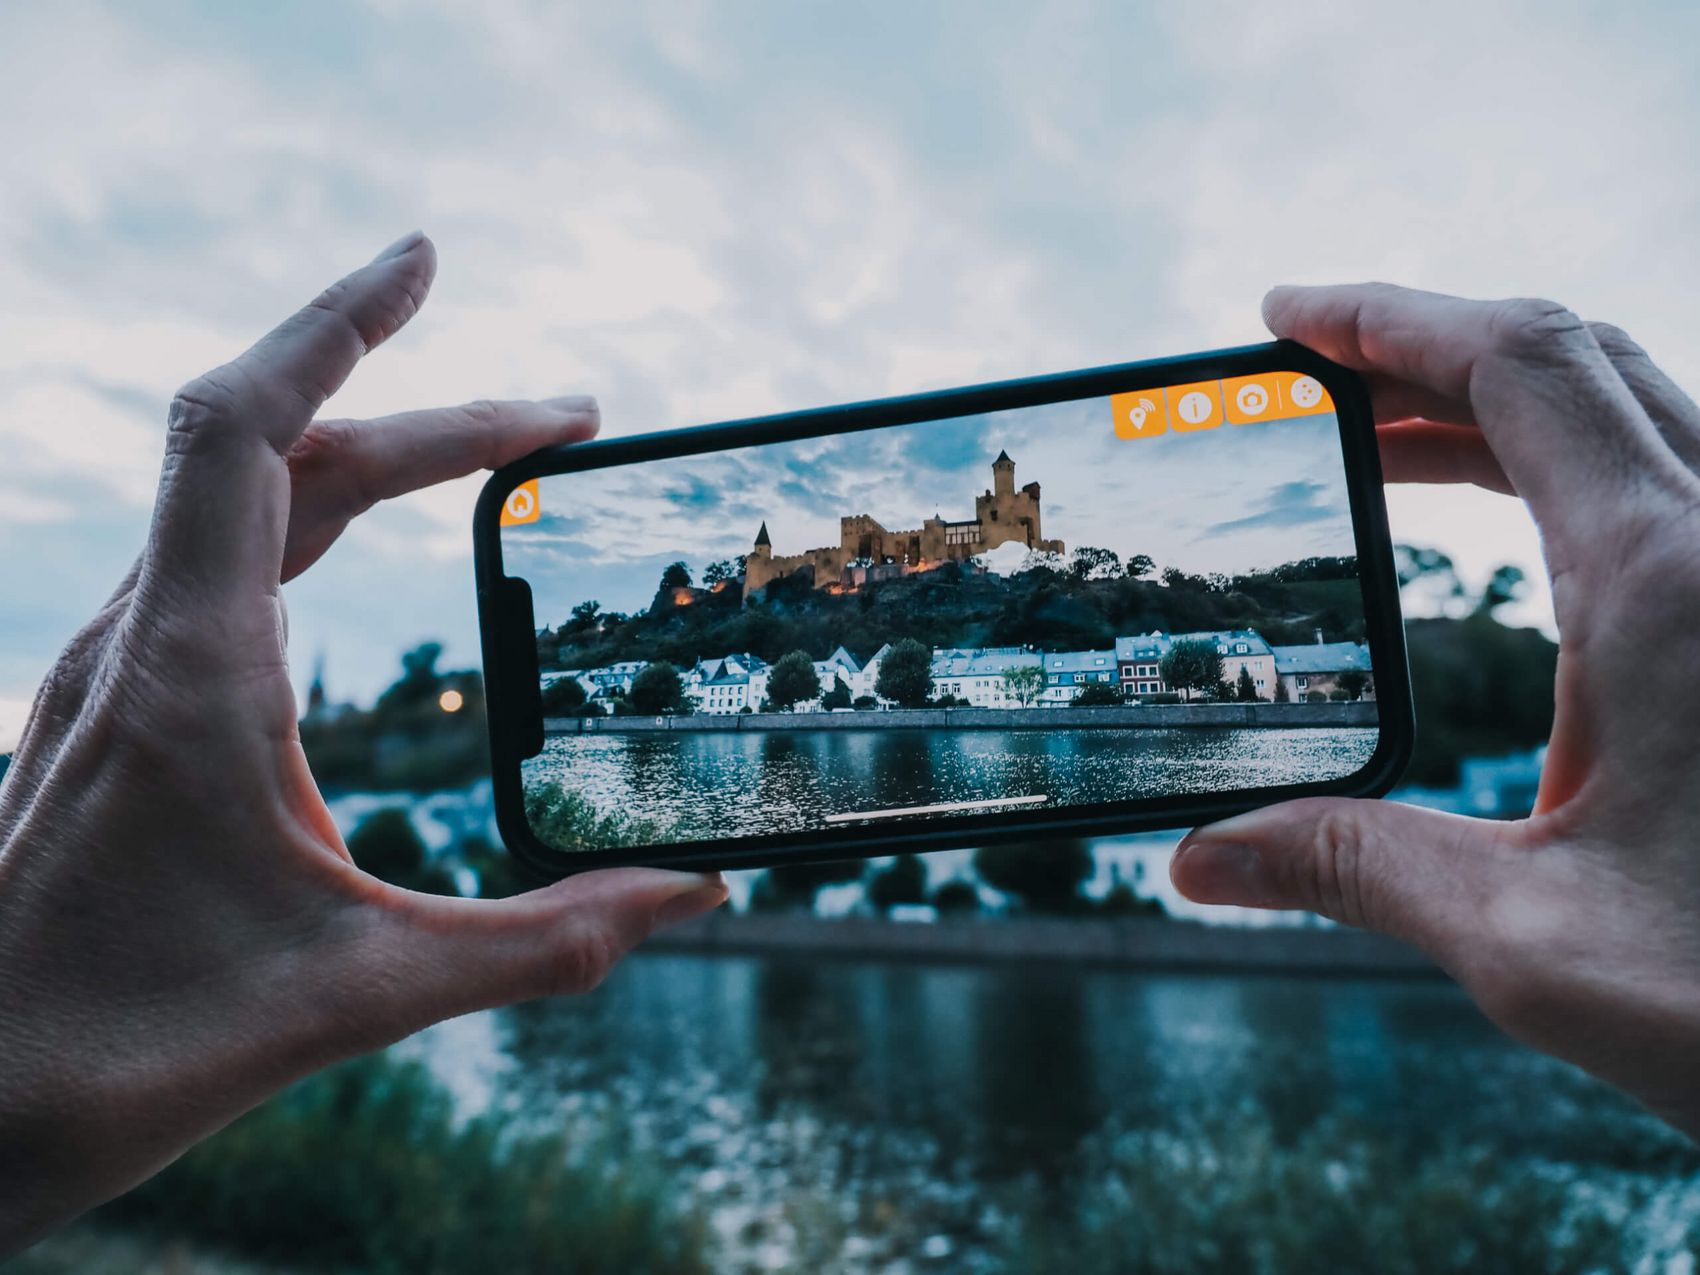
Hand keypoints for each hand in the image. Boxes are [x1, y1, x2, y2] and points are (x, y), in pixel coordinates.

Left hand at [0, 233, 727, 1254]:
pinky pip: (213, 556)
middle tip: (563, 418)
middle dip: (428, 411)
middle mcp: (142, 640)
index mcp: (195, 670)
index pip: (253, 429)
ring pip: (240, 499)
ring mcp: (119, 669)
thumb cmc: (126, 1047)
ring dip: (366, 452)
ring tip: (491, 455)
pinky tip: (354, 548)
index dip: (341, 325)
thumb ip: (542, 944)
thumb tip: (695, 899)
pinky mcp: (118, 709)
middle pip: (280, 451)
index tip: (428, 259)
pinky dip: (306, 509)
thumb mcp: (361, 992)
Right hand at [1171, 283, 1699, 1134]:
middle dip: (1429, 347)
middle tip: (1313, 379)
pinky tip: (1515, 532)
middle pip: (1575, 362)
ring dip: (1499, 405)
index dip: (1386, 318)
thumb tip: (1201, 863)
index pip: (1515, 367)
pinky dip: (1567, 465)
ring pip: (1633, 410)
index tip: (1283, 319)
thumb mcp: (1530, 938)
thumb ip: (1353, 869)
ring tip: (1383, 446)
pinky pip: (1668, 480)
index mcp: (1665, 580)